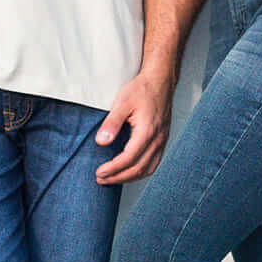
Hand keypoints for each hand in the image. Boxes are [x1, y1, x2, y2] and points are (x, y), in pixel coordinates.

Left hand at [94, 69, 174, 183]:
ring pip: (148, 169)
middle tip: (101, 179)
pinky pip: (154, 163)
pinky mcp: (162, 140)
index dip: (113, 169)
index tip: (99, 172)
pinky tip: (129, 172)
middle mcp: (157, 139)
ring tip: (112, 179)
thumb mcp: (122, 102)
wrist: (160, 81)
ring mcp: (162, 141)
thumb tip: (101, 142)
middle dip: (118, 177)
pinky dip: (141, 172)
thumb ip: (111, 123)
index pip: (129, 158)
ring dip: (129, 178)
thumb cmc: (141, 90)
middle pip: (138, 168)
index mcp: (147, 131)